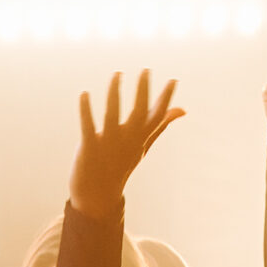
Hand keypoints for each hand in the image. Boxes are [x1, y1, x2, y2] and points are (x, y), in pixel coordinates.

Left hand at [69, 70, 183, 219]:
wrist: (97, 196)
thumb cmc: (121, 165)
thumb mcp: (143, 145)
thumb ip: (160, 125)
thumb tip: (182, 110)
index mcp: (140, 138)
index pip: (157, 117)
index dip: (165, 99)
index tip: (173, 79)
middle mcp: (127, 140)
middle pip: (138, 113)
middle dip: (142, 91)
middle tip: (146, 70)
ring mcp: (108, 144)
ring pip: (112, 114)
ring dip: (114, 93)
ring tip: (117, 74)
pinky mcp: (89, 147)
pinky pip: (87, 125)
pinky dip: (85, 109)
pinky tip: (84, 93)